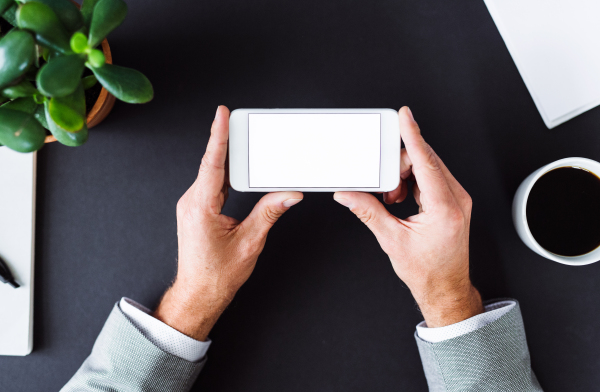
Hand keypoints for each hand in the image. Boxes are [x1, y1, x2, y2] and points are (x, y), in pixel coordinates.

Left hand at [153, 106, 302, 340]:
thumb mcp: (250, 242)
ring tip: (243, 139)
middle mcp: (192, 202)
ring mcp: (192, 205)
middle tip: (242, 121)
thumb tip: (289, 194)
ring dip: (227, 157)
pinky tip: (238, 166)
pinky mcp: (196, 210)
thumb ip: (269, 212)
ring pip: (211, 173)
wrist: (198, 294)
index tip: (222, 114)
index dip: (219, 136)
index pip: (213, 164)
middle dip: (228, 141)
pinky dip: (225, 173)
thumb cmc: (217, 275)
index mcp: (201, 207)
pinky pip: (211, 184)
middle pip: (212, 164)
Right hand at [334, 107, 482, 327]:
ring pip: (428, 167)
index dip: (412, 136)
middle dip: (400, 167)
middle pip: (425, 160)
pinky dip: (413, 182)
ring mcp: (458, 198)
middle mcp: (456, 199)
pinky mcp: (454, 200)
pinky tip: (402, 200)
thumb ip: (368, 211)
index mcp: (444, 208)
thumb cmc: (427, 271)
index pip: (425, 162)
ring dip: (405, 176)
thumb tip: (347, 194)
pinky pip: (432, 177)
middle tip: (386, 192)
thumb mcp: (392, 241)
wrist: (446, 288)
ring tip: (393, 201)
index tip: (405, 116)